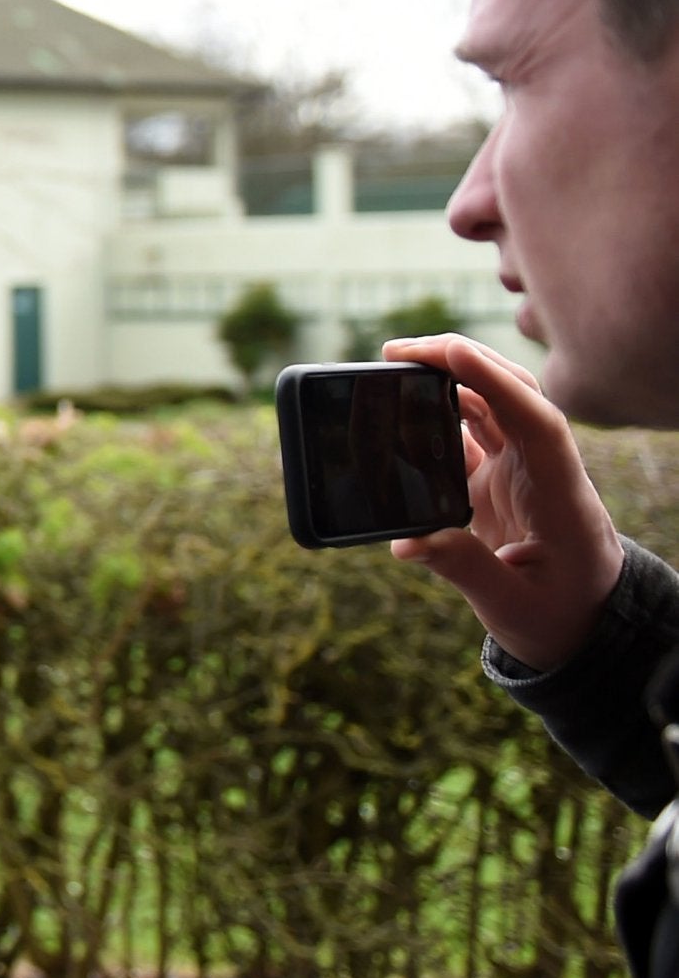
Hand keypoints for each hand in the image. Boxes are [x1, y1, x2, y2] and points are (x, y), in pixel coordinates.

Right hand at [380, 334, 621, 669]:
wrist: (587, 627)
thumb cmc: (560, 617)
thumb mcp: (511, 606)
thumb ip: (462, 568)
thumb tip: (406, 542)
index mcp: (561, 496)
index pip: (536, 422)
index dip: (495, 382)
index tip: (450, 353)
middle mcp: (543, 470)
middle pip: (511, 394)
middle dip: (460, 361)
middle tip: (397, 351)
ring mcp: (522, 471)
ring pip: (489, 405)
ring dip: (445, 380)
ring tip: (391, 368)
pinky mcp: (500, 481)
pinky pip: (470, 435)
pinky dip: (436, 416)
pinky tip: (399, 412)